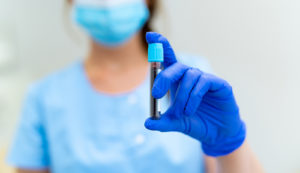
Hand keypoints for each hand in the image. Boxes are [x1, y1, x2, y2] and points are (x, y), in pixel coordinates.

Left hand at [144, 32, 245, 156]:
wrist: (218, 134)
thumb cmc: (197, 124)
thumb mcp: (177, 124)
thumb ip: (163, 123)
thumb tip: (147, 123)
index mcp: (178, 81)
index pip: (168, 59)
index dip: (160, 45)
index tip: (150, 35)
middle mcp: (191, 76)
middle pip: (176, 66)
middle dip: (163, 78)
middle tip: (155, 94)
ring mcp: (206, 78)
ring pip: (189, 77)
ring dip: (182, 96)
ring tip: (182, 113)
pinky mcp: (219, 84)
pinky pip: (204, 82)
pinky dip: (194, 96)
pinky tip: (191, 110)